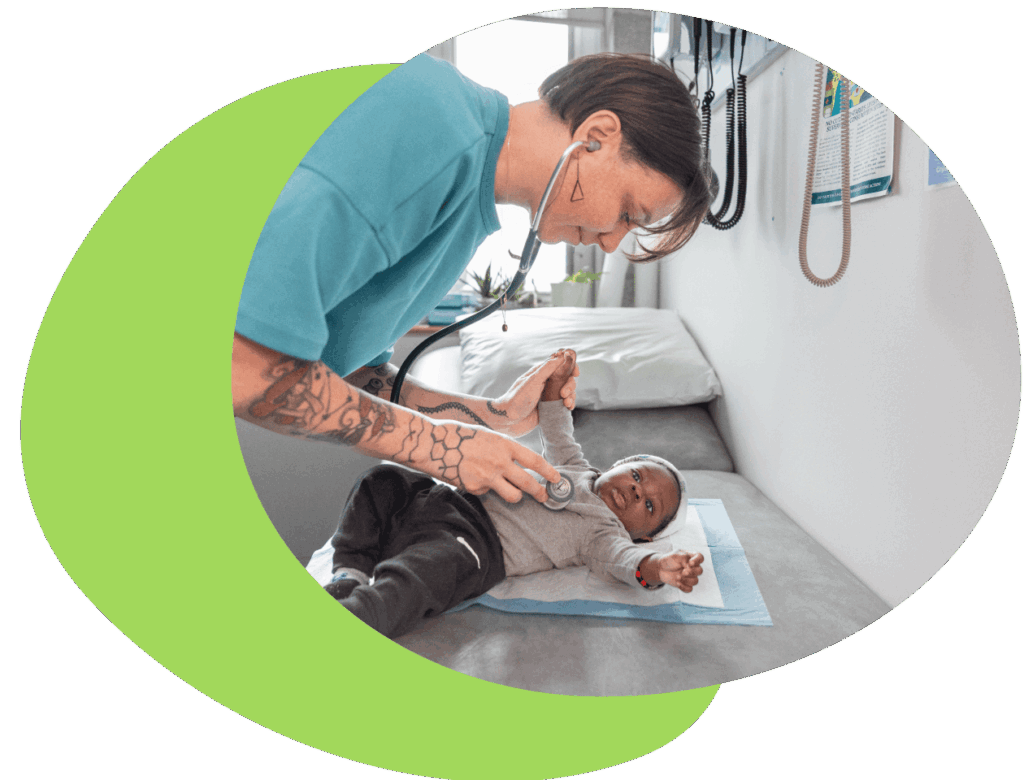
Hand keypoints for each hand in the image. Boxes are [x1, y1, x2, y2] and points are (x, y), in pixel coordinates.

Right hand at [422, 422, 561, 503]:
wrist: (434, 444)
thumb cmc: (460, 435)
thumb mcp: (488, 436)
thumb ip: (503, 450)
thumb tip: (516, 464)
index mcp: (505, 445)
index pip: (535, 461)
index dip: (549, 471)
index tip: (556, 478)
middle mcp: (500, 463)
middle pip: (528, 483)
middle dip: (540, 492)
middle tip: (544, 496)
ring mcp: (488, 478)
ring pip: (513, 496)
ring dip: (515, 497)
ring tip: (512, 493)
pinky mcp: (475, 488)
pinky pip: (487, 493)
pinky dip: (484, 490)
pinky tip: (473, 478)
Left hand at [490, 350, 579, 435]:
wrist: (508, 420)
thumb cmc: (518, 398)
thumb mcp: (533, 381)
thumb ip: (548, 368)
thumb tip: (562, 356)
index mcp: (541, 373)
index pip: (561, 364)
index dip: (571, 366)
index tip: (575, 373)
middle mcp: (546, 383)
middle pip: (567, 378)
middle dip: (570, 385)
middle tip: (563, 394)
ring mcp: (549, 395)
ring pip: (568, 391)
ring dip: (571, 395)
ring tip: (566, 403)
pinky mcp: (550, 407)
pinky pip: (565, 403)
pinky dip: (570, 404)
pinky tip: (567, 408)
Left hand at [653, 551, 703, 592]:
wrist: (661, 568)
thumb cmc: (669, 560)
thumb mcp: (674, 555)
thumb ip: (683, 558)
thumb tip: (689, 565)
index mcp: (692, 557)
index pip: (700, 557)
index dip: (697, 561)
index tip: (690, 563)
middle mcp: (693, 567)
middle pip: (700, 571)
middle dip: (692, 572)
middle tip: (683, 572)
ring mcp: (690, 576)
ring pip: (695, 581)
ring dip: (686, 580)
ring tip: (677, 577)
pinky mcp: (686, 584)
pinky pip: (690, 589)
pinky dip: (684, 587)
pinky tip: (677, 583)